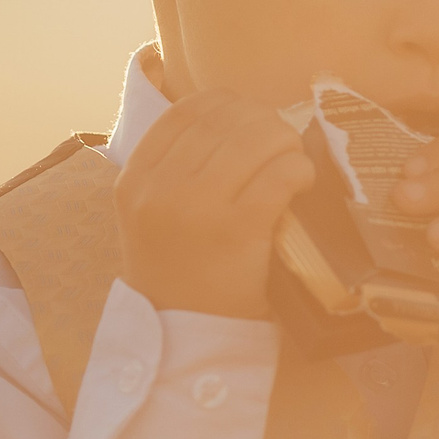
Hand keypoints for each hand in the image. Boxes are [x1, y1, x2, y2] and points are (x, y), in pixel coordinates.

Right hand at [116, 91, 314, 318]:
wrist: (182, 334)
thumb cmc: (177, 270)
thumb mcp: (150, 212)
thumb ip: (172, 166)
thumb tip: (231, 116)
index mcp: (136, 177)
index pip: (187, 111)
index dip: (229, 105)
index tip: (250, 120)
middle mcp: (160, 187)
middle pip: (227, 119)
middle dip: (265, 123)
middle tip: (282, 144)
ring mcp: (197, 207)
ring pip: (257, 138)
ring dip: (287, 143)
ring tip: (294, 162)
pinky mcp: (237, 230)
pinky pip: (279, 175)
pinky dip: (300, 170)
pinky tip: (303, 182)